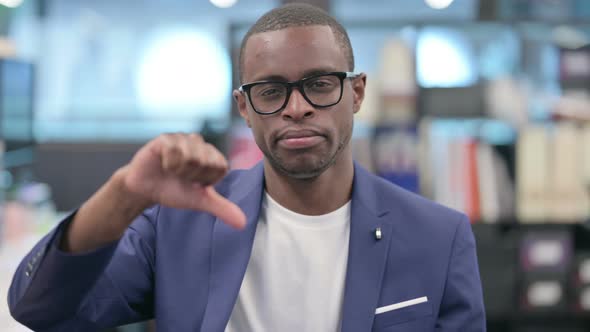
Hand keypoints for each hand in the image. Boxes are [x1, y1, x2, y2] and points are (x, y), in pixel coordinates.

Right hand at [122, 133, 245, 228]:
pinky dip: (168, 163)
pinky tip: (163, 163)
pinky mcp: (166, 138)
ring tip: (172, 171)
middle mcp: (200, 144)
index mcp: (213, 156)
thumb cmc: (174, 191)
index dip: (207, 180)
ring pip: (191, 156)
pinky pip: (174, 151)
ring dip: (179, 171)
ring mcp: (183, 139)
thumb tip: (243, 224)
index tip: (195, 183)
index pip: (220, 167)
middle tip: (182, 178)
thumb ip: (222, 209)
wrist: (145, 190)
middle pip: (206, 162)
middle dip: (192, 176)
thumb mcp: (200, 201)